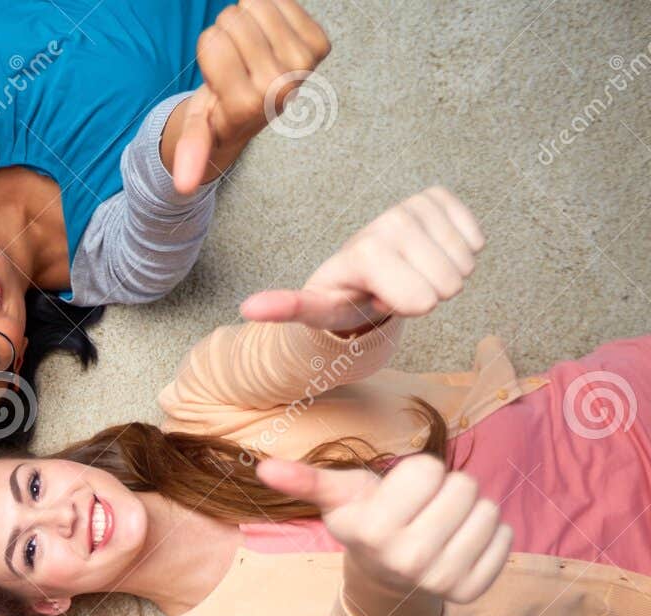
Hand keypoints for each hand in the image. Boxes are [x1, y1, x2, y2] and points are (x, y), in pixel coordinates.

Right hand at [168, 0, 331, 193]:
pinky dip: (270, 13)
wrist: (260, 107)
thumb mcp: (199, 129)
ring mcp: (304, 63)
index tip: (219, 78)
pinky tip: (269, 39)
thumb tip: (184, 186)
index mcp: (247, 104)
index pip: (211, 40)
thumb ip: (191, 152)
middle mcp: (281, 85)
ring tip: (251, 51)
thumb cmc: (223, 111)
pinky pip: (280, 0)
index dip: (208, 52)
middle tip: (235, 62)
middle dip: (226, 34)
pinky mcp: (318, 44)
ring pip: (255, 3)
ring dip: (247, 21)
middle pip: (232, 18)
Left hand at [241, 187, 485, 331]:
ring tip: (405, 271)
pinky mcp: (439, 197)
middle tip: (393, 285)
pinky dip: (459, 254)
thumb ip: (286, 309)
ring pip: (465, 265)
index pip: (425, 301)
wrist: (361, 267)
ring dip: (439, 275)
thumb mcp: (314, 309)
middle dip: (425, 294)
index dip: (406, 308)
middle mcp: (391, 220)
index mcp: (366, 251)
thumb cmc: (341, 294)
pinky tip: (427, 253)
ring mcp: (416, 205)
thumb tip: (247, 308)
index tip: (378, 298)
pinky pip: (477, 239)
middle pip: (449, 285)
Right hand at [257, 454, 512, 604]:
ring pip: (488, 511)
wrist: (386, 579)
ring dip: (469, 513)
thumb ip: (305, 481)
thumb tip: (263, 468)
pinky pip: (505, 537)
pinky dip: (489, 536)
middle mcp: (406, 559)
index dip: (418, 476)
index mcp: (373, 530)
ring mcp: (440, 579)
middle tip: (423, 512)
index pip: (430, 468)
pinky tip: (460, 544)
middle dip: (447, 491)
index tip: (399, 497)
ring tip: (441, 527)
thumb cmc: (367, 521)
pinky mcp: (471, 590)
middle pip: (464, 487)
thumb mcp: (339, 497)